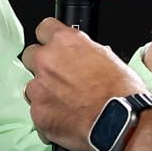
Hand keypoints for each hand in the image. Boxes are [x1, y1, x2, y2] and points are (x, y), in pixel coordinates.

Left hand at [21, 16, 145, 150]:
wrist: (120, 122)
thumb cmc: (121, 92)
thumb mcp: (108, 58)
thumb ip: (85, 52)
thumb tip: (81, 56)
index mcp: (66, 42)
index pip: (44, 28)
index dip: (50, 39)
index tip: (53, 47)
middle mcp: (47, 61)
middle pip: (31, 56)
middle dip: (42, 66)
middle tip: (59, 78)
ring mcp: (39, 88)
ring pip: (31, 87)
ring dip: (44, 93)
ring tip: (66, 104)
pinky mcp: (38, 114)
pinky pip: (36, 112)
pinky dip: (48, 116)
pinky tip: (66, 120)